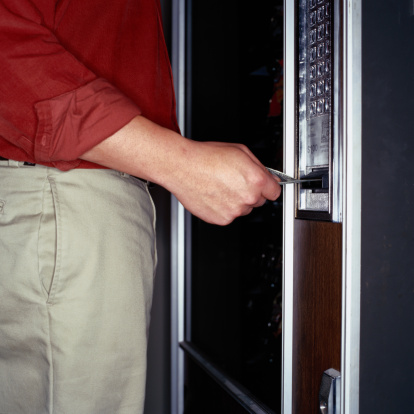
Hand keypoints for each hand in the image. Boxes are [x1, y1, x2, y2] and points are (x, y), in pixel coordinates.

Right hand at [80, 116, 280, 225]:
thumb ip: (259, 166)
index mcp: (256, 180)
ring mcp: (234, 211)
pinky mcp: (221, 219)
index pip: (275, 192)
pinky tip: (214, 194)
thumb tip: (269, 177)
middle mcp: (247, 198)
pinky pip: (228, 216)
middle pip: (259, 202)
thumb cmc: (207, 157)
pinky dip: (223, 208)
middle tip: (235, 181)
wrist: (183, 167)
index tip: (264, 186)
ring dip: (236, 201)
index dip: (268, 187)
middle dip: (251, 193)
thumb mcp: (240, 151)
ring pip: (243, 209)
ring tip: (220, 186)